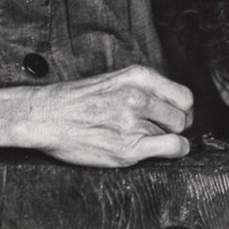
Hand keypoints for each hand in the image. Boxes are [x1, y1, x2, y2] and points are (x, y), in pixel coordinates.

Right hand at [16, 65, 193, 167]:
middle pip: (182, 117)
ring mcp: (134, 122)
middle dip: (176, 127)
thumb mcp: (113, 80)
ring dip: (166, 139)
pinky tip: (162, 152)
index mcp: (136, 76)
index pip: (183, 95)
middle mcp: (138, 96)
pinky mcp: (128, 148)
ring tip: (145, 140)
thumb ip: (142, 88)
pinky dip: (175, 152)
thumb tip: (170, 105)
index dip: (182, 110)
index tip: (175, 117)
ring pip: (176, 133)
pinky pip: (172, 148)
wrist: (45, 116)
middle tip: (161, 132)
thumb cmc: (76, 100)